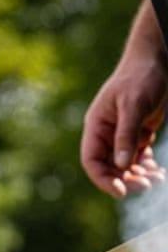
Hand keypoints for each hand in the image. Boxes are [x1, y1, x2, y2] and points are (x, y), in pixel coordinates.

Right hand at [81, 54, 167, 197]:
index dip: (103, 179)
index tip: (120, 192)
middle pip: (109, 167)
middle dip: (126, 179)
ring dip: (139, 175)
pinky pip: (138, 157)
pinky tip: (159, 171)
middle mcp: (106, 134)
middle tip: (146, 186)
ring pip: (125, 165)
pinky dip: (147, 166)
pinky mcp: (138, 133)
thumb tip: (121, 165)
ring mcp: (122, 135)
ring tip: (158, 179)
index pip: (92, 160)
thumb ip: (126, 135)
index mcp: (96, 127)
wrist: (156, 60)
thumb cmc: (141, 78)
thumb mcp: (133, 105)